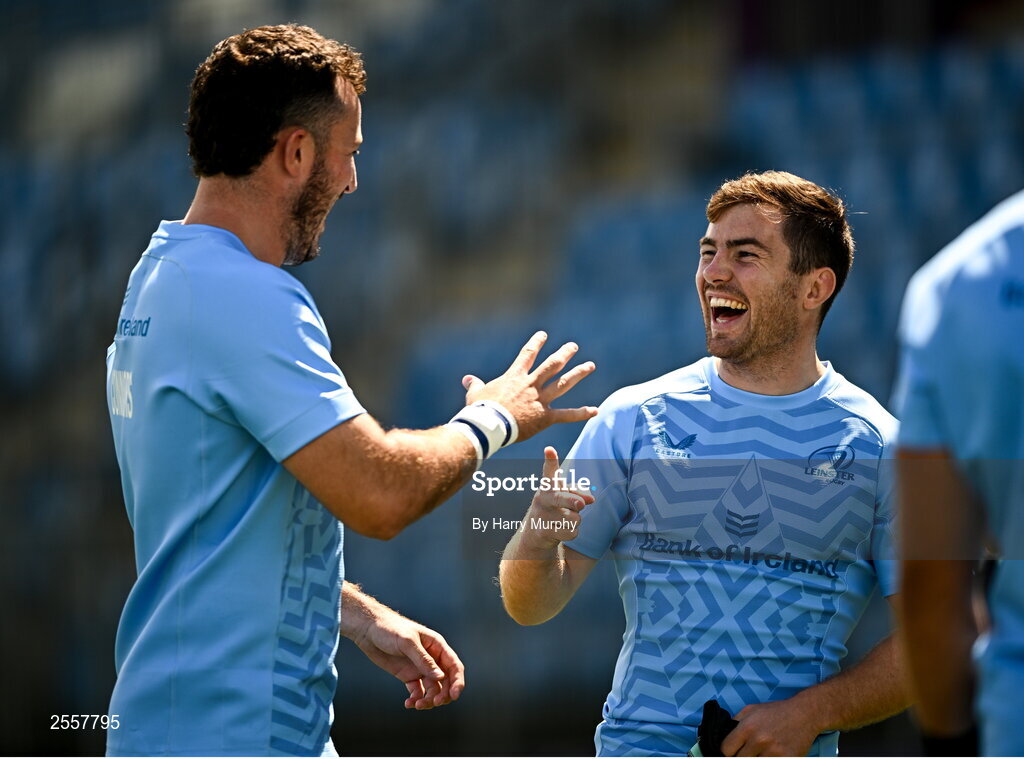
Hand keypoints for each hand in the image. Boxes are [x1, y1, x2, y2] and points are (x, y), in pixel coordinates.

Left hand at [348, 604, 464, 709]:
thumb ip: (424, 660)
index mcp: (437, 646)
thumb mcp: (407, 642)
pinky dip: (415, 699)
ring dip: (428, 699)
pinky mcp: (408, 675)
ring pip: (432, 689)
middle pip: (446, 681)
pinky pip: (417, 691)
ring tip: (417, 704)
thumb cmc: (390, 628)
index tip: (454, 696)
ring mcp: (420, 668)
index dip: (458, 682)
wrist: (368, 630)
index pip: (454, 666)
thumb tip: (441, 677)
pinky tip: (408, 703)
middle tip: (434, 702)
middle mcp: (432, 659)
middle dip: (443, 694)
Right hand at [462, 331, 596, 440]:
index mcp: (515, 377)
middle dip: (564, 354)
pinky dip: (582, 413)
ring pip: (563, 383)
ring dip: (578, 374)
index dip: (536, 343)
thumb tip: (468, 379)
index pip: (527, 354)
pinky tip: (595, 410)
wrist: (489, 425)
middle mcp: (531, 385)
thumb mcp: (475, 394)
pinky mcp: (545, 417)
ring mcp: (540, 400)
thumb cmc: (480, 410)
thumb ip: (475, 385)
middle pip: (552, 365)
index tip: (543, 335)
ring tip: (590, 365)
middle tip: (574, 347)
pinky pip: (567, 415)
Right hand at [521, 446, 593, 549]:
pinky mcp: (542, 531)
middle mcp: (543, 498)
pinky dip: (571, 533)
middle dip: (572, 501)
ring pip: (573, 518)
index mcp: (549, 486)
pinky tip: (561, 531)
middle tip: (581, 504)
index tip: (549, 449)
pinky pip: (570, 533)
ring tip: (566, 520)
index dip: (551, 460)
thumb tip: (590, 499)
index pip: (550, 471)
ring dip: (576, 521)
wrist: (534, 535)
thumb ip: (579, 493)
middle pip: (561, 498)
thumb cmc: (555, 509)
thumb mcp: (565, 496)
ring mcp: (541, 515)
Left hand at [721, 699, 820, 755]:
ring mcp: (774, 752)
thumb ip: (735, 723)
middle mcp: (759, 740)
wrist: (804, 714)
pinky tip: (770, 755)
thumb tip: (722, 737)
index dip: (726, 752)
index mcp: (747, 727)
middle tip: (746, 752)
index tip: (731, 751)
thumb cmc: (775, 712)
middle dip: (740, 757)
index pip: (725, 750)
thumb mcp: (750, 710)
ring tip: (759, 752)